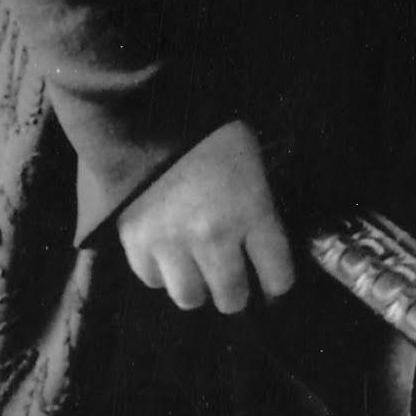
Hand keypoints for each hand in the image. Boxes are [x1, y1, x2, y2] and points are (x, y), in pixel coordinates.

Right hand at [113, 120, 296, 314]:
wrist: (148, 116)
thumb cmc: (211, 133)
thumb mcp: (254, 164)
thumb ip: (260, 206)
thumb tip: (264, 240)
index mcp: (253, 212)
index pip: (278, 275)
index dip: (279, 283)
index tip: (275, 282)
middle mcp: (214, 237)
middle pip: (232, 297)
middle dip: (238, 294)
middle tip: (235, 282)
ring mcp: (172, 244)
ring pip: (190, 298)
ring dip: (198, 289)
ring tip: (199, 272)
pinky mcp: (136, 244)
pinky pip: (153, 281)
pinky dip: (162, 274)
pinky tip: (168, 255)